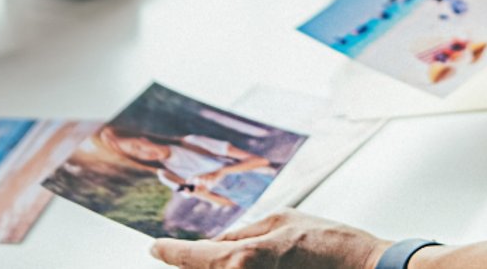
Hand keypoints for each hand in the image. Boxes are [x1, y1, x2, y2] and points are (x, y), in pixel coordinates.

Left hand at [149, 210, 390, 268]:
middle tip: (185, 255)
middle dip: (194, 265)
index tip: (155, 248)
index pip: (192, 257)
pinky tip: (252, 263)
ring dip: (219, 267)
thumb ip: (245, 232)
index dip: (170, 252)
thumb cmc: (330, 243)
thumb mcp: (282, 222)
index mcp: (242, 258)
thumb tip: (220, 240)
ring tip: (238, 255)